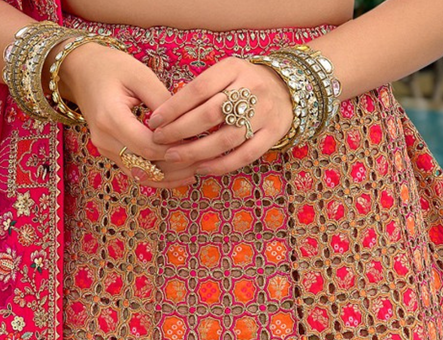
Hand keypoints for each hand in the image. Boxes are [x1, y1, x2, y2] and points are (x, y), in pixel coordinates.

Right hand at [54, 42, 195, 188]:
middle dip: (178, 165)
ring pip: (143, 176)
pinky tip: (182, 174)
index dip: (175, 149)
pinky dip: (160, 176)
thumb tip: (188, 125)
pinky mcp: (111, 155)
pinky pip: (137, 173)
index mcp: (110, 118)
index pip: (149, 147)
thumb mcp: (140, 75)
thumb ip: (163, 102)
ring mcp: (106, 151)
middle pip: (148, 166)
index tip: (198, 142)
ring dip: (171, 176)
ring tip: (197, 169)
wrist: (81, 71)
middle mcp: (105, 141)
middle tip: (204, 158)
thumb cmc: (111, 66)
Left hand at [144, 57, 294, 177]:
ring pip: (225, 138)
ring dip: (196, 151)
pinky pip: (244, 155)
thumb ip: (202, 89)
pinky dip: (220, 165)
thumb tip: (166, 112)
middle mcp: (250, 88)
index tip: (155, 121)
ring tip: (174, 156)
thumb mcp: (225, 74)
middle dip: (180, 130)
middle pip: (210, 114)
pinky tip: (200, 168)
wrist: (287, 91)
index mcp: (233, 68)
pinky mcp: (272, 134)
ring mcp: (264, 113)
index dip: (174, 107)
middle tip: (160, 141)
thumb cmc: (244, 84)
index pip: (198, 88)